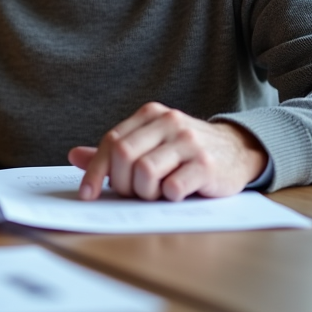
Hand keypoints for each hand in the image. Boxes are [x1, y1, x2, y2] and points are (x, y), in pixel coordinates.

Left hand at [67, 102, 265, 201]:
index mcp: (150, 114)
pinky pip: (173, 186)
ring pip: (145, 171)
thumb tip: (74, 156)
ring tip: (156, 193)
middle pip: (124, 156)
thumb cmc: (185, 151)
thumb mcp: (151, 144)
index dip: (95, 170)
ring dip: (144, 192)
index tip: (87, 194)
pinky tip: (176, 193)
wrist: (238, 150)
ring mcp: (189, 142)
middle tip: (133, 194)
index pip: (112, 141)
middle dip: (121, 183)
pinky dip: (168, 196)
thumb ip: (115, 151)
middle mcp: (169, 122)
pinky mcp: (206, 164)